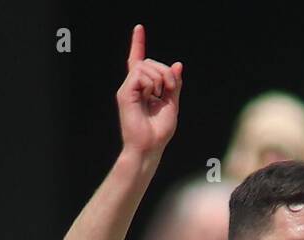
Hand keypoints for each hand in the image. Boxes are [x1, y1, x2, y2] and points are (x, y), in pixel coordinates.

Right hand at [117, 24, 181, 158]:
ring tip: (162, 94)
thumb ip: (174, 85)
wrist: (149, 147)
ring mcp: (128, 90)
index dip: (138, 44)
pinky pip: (140, 74)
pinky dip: (152, 82)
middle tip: (170, 88)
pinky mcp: (125, 94)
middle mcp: (133, 87)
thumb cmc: (159, 131)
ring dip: (161, 77)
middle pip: (149, 62)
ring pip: (145, 66)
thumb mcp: (172, 104)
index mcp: (143, 89)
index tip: (139, 28)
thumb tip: (178, 65)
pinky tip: (153, 95)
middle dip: (165, 71)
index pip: (139, 62)